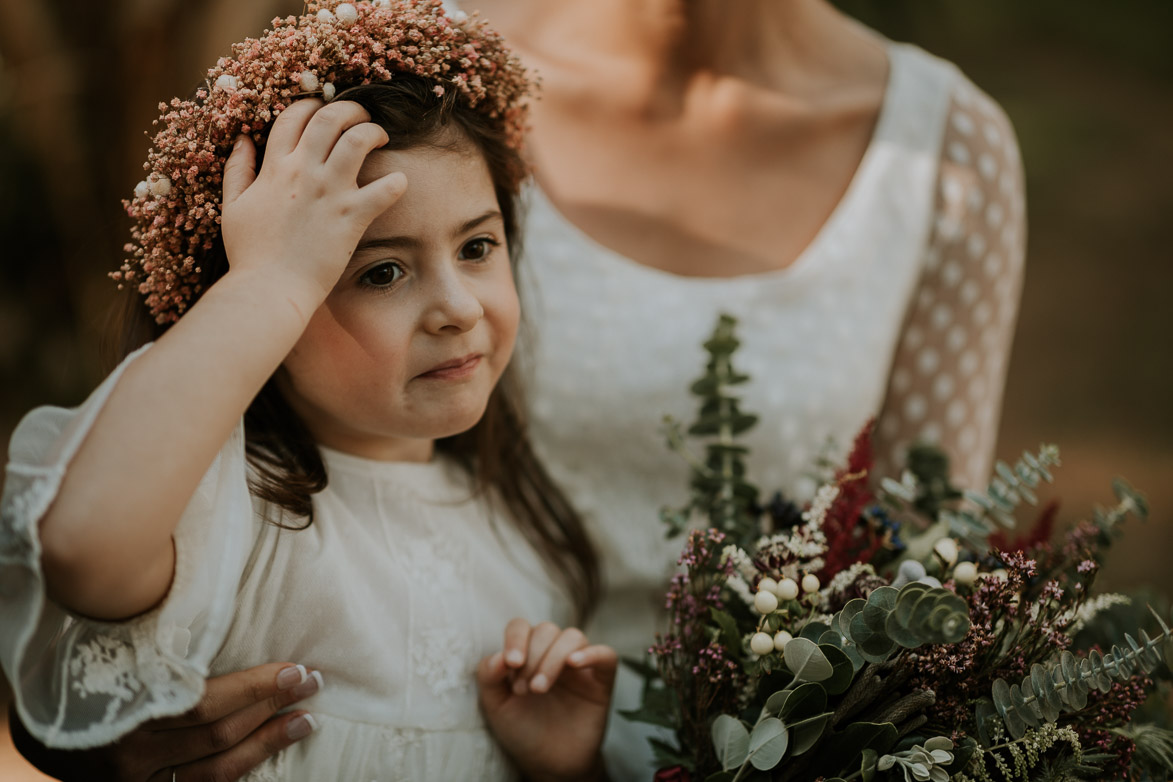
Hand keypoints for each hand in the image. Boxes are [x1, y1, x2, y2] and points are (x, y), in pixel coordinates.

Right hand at [9, 662, 321, 781]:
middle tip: (312, 682)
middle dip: (271, 707)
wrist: (42, 729)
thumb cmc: (84, 672)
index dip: (256, 689)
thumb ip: (158, 639)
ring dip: (267, 743)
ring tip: (306, 720)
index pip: (204, 703)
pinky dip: (238, 770)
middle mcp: (131, 750)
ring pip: (215, 769)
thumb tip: (217, 593)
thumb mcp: (114, 649)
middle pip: (217, 734)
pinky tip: (269, 751)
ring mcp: (135, 780)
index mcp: (125, 705)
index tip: (296, 668)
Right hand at [220, 99, 407, 314]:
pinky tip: (399, 183)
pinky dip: (396, 183)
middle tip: (362, 115)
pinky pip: (384, 190)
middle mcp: (303, 172)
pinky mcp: (351, 217)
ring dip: (373, 131)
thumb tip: (242, 140)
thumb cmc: (250, 254)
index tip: (322, 108)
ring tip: (380, 138)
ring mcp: (329, 192)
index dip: (310, 105)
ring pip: (358, 140)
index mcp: (275, 168)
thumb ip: (237, 170)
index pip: (293, 117)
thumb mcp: (233, 207)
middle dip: (349, 108)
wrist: (269, 289)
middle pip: (329, 118)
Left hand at [477, 619, 616, 781]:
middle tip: (524, 690)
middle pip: (547, 630)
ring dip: (553, 658)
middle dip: (532, 656)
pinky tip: (574, 664)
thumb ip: (489, 676)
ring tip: (540, 689)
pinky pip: (606, 654)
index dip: (516, 639)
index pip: (521, 627)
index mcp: (528, 653)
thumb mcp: (496, 705)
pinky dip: (592, 653)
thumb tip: (498, 655)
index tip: (512, 664)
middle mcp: (554, 653)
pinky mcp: (601, 679)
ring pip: (573, 637)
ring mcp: (579, 665)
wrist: (548, 763)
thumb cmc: (522, 731)